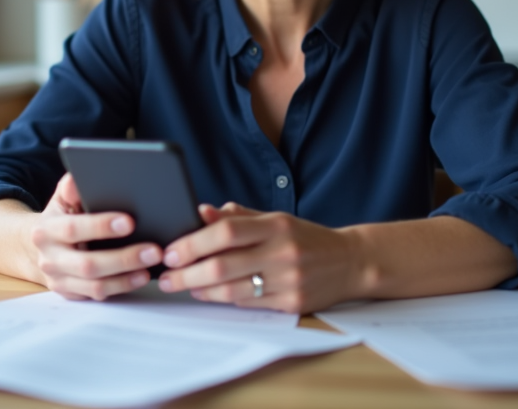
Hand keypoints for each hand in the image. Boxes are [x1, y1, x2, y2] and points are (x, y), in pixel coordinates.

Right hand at [27, 173, 162, 300]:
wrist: (36, 249)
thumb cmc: (59, 219)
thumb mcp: (61, 200)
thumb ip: (70, 187)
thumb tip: (78, 180)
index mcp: (46, 230)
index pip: (73, 228)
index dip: (101, 226)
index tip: (129, 222)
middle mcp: (50, 258)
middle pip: (87, 264)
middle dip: (124, 258)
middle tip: (154, 251)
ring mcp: (58, 279)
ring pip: (94, 285)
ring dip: (126, 279)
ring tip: (150, 268)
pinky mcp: (69, 293)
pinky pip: (96, 295)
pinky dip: (120, 288)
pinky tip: (139, 278)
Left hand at [156, 203, 360, 314]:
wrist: (351, 262)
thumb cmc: (306, 238)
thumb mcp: (276, 218)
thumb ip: (238, 217)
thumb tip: (201, 212)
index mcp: (276, 225)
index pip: (226, 232)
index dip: (193, 243)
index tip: (171, 251)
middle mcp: (282, 252)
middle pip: (223, 265)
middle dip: (187, 273)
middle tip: (166, 276)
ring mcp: (288, 281)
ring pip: (232, 290)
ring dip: (200, 290)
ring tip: (182, 285)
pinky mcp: (292, 304)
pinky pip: (248, 304)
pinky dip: (223, 299)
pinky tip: (208, 294)